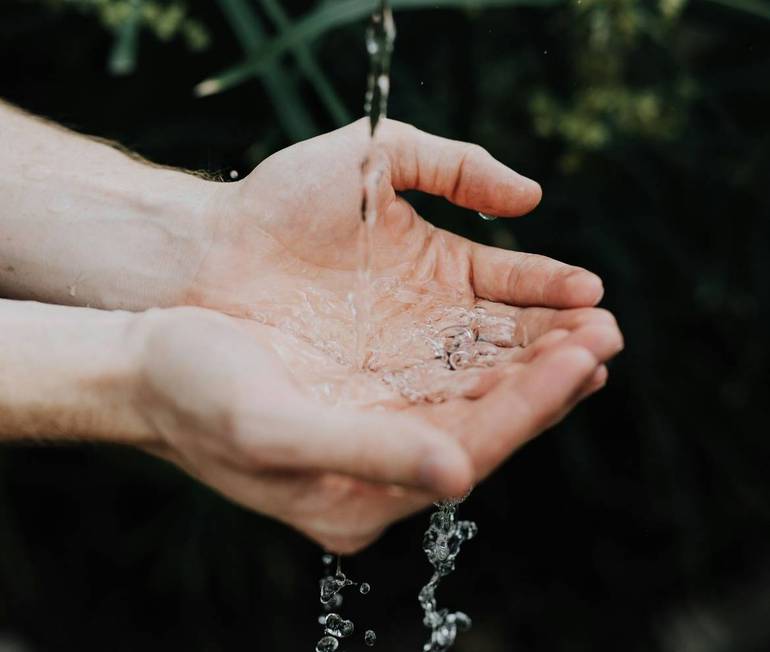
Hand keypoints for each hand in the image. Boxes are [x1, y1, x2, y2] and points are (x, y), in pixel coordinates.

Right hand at [136, 303, 621, 553]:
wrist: (150, 366)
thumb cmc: (196, 397)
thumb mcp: (271, 429)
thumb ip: (364, 455)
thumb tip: (460, 476)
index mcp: (359, 498)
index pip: (469, 452)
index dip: (530, 407)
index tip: (585, 359)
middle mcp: (381, 470)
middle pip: (485, 428)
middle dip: (549, 382)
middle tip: (608, 334)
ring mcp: (379, 430)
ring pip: (475, 400)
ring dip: (531, 364)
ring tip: (587, 324)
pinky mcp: (373, 395)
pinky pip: (449, 375)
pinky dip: (492, 350)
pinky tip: (526, 326)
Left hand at [193, 119, 606, 368]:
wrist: (209, 256)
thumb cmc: (282, 202)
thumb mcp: (372, 158)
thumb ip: (452, 165)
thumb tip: (531, 197)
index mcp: (441, 268)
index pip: (512, 285)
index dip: (551, 289)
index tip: (591, 295)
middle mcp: (431, 323)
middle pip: (510, 340)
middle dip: (559, 341)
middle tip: (603, 341)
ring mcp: (404, 364)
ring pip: (483, 377)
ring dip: (533, 376)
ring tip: (580, 370)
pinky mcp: (374, 400)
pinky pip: (437, 406)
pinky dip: (478, 406)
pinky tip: (515, 401)